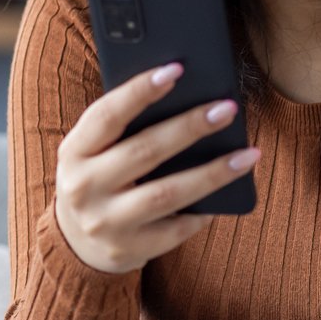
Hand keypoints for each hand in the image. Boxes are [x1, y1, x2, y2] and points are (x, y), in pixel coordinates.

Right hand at [54, 60, 260, 274]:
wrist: (76, 243)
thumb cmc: (98, 179)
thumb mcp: (93, 151)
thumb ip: (123, 127)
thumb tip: (184, 94)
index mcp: (73, 152)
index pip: (106, 115)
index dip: (140, 91)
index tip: (176, 69)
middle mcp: (83, 188)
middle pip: (144, 151)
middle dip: (190, 127)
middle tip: (227, 108)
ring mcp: (105, 222)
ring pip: (167, 193)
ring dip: (213, 172)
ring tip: (247, 154)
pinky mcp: (128, 250)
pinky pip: (176, 228)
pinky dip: (204, 209)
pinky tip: (229, 191)